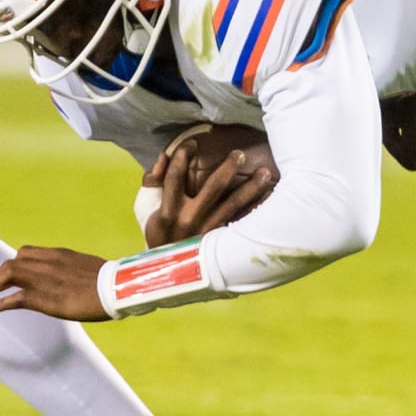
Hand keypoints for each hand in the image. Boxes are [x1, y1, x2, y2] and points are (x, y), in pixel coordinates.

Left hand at [0, 246, 109, 320]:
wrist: (115, 288)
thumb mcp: (91, 268)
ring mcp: (43, 278)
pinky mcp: (41, 297)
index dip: (15, 263)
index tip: (10, 274)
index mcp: (59, 254)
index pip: (27, 252)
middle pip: (13, 261)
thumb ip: (77, 270)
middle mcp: (47, 261)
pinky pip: (12, 298)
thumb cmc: (111, 281)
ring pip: (7, 274)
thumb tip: (80, 278)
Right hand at [143, 141, 273, 246]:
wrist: (166, 272)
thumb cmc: (157, 234)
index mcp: (167, 211)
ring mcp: (207, 231)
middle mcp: (189, 220)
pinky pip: (242, 222)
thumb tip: (163, 157)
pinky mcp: (220, 241)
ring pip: (233, 205)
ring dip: (251, 187)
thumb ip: (152, 181)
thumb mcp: (146, 209)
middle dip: (228, 168)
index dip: (182, 156)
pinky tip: (269, 196)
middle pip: (213, 187)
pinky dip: (256, 209)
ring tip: (265, 172)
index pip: (175, 177)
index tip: (192, 143)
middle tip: (240, 153)